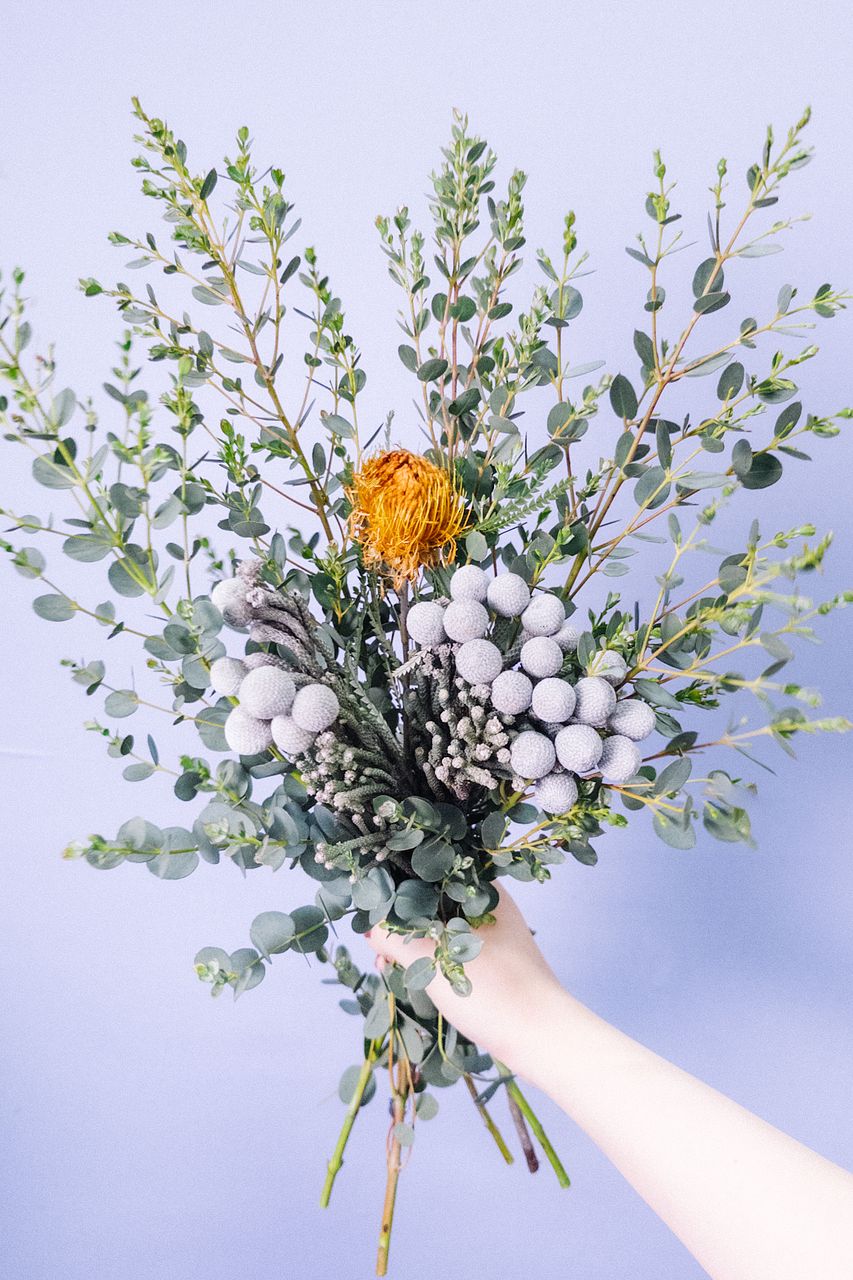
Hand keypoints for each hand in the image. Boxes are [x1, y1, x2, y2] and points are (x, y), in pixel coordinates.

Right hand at [365, 885, 562, 1072]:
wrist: (543, 1038)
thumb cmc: (494, 990)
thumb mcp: (435, 960)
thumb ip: (396, 938)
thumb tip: (369, 927)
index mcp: (484, 889)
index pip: (432, 871)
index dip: (399, 885)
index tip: (372, 908)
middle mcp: (489, 904)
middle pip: (432, 900)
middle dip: (402, 921)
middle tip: (378, 947)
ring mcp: (491, 933)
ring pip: (440, 927)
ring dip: (414, 942)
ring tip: (388, 964)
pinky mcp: (491, 960)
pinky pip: (451, 948)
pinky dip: (430, 957)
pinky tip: (412, 976)